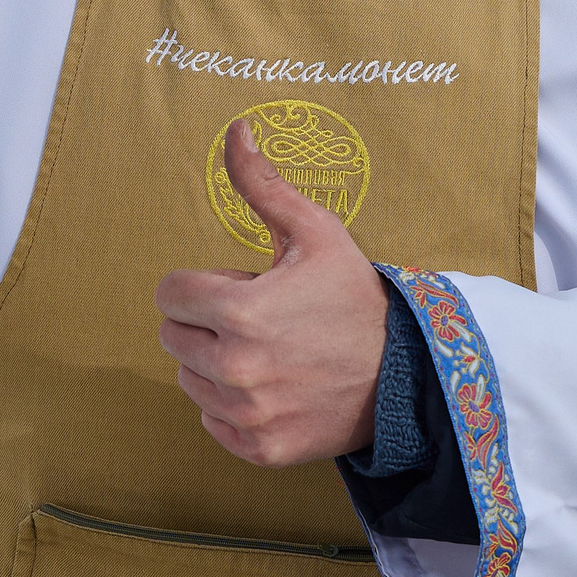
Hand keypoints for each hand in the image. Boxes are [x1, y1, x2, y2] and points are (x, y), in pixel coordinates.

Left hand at [155, 121, 389, 466]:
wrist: (407, 373)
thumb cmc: (355, 296)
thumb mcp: (315, 231)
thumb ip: (262, 184)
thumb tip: (235, 129)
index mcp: (240, 312)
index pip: (170, 294)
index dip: (205, 283)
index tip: (245, 286)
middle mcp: (236, 368)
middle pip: (173, 335)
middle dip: (206, 322)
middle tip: (262, 319)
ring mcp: (246, 414)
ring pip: (189, 378)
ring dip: (217, 363)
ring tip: (271, 352)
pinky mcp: (258, 447)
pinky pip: (211, 420)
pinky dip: (232, 405)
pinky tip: (275, 386)